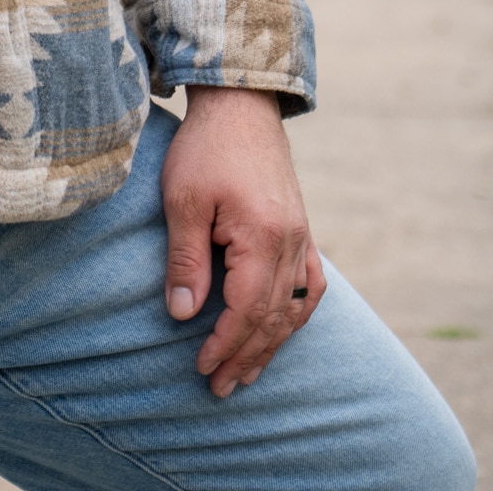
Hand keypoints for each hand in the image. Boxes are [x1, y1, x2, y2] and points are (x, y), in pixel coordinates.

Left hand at [162, 85, 324, 398]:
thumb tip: (182, 314)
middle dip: (246, 355)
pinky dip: (298, 313)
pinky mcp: (301, 228)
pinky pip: (311, 283)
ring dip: (272, 343)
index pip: (248, 309)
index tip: (202, 367)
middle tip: (219, 387)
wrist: (239, 104)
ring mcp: (302, 235)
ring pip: (295, 306)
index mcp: (262, 235)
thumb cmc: (204, 148)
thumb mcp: (182, 202)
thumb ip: (186, 260)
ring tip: (246, 373)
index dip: (225, 343)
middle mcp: (291, 241)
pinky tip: (284, 330)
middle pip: (274, 316)